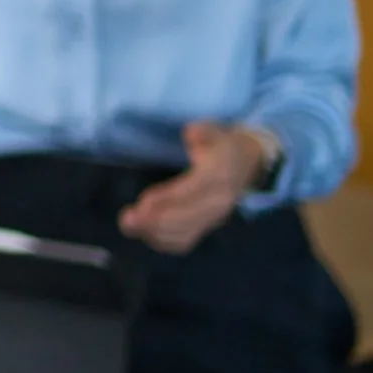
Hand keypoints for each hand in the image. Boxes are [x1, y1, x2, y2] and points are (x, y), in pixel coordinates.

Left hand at [117, 121, 265, 254]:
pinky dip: (162, 241)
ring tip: (129, 225)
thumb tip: (191, 133)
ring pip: (184, 234)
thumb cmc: (221, 146)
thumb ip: (203, 132)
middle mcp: (219, 202)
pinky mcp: (207, 227)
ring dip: (154, 234)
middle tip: (126, 220)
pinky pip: (184, 241)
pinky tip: (144, 233)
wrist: (247, 165)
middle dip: (154, 222)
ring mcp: (214, 218)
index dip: (166, 200)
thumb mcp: (216, 131)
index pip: (191, 192)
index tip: (142, 202)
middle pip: (186, 219)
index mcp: (219, 176)